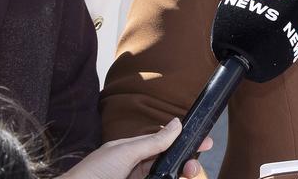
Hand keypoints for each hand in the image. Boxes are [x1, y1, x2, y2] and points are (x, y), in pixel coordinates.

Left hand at [60, 118, 214, 178]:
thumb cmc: (91, 175)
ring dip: (180, 174)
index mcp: (132, 152)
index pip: (165, 144)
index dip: (186, 143)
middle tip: (193, 169)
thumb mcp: (124, 153)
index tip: (206, 143)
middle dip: (186, 164)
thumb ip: (152, 141)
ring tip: (186, 175)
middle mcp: (137, 169)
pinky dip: (170, 178)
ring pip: (167, 176)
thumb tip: (177, 123)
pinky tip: (177, 177)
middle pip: (170, 164)